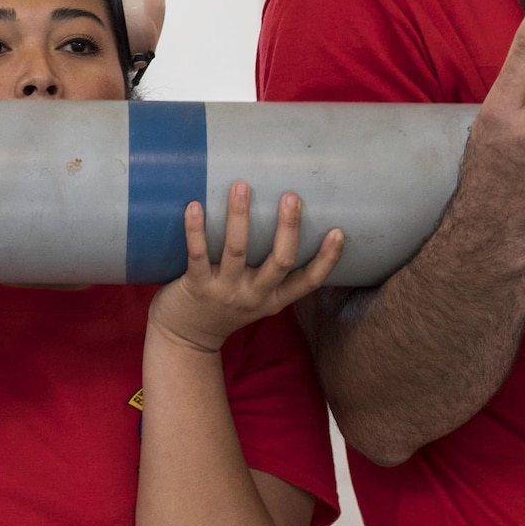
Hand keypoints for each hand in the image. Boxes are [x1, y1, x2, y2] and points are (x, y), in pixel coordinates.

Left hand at [148, 182, 344, 352]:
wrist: (186, 339)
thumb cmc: (224, 308)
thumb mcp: (256, 299)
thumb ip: (268, 271)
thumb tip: (283, 219)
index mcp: (274, 299)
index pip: (308, 282)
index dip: (327, 260)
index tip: (338, 232)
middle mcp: (253, 296)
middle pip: (279, 262)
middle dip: (287, 227)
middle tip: (291, 196)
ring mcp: (225, 291)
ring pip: (237, 251)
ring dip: (239, 216)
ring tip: (241, 186)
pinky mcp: (196, 286)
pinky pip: (198, 255)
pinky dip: (196, 230)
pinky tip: (195, 206)